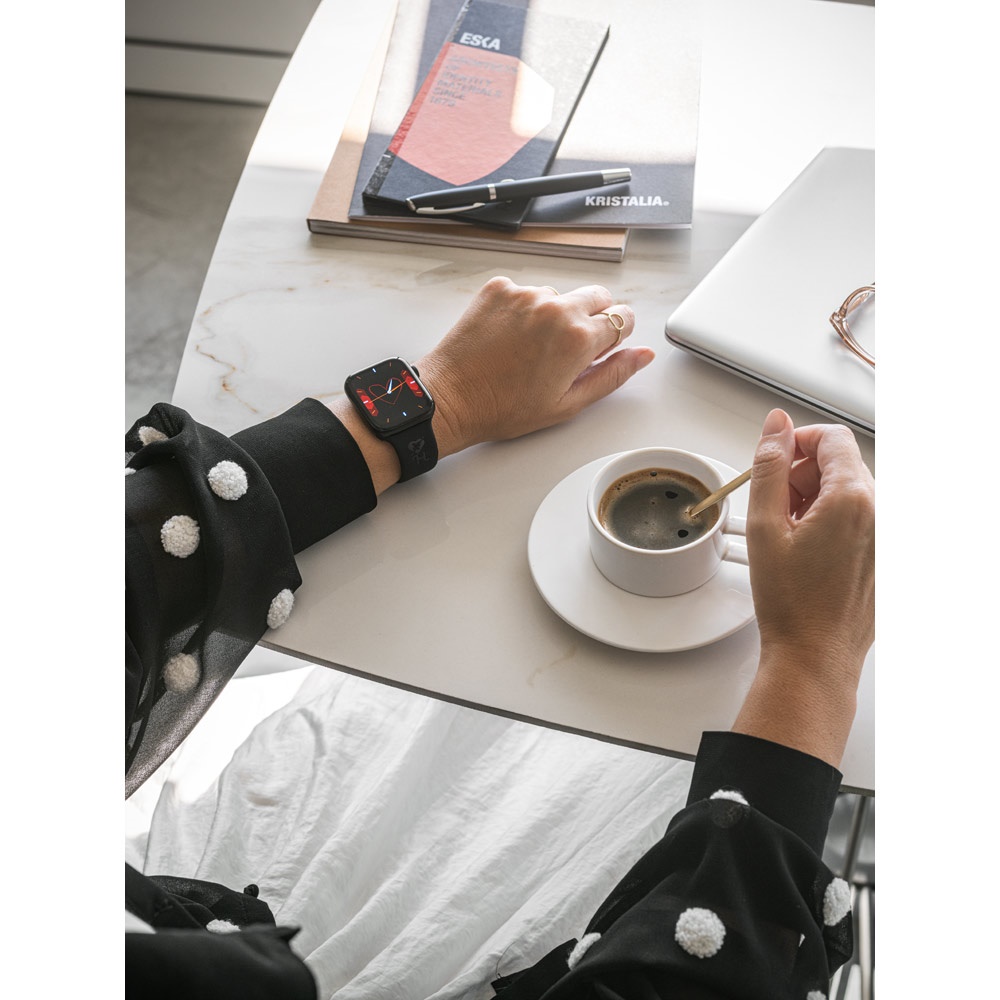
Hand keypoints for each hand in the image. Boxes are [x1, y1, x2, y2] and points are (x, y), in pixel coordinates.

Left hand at [416, 277, 653, 455]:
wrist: (451, 397)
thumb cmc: (504, 408)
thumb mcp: (568, 403)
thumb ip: (612, 375)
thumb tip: (642, 354)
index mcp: (579, 337)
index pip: (623, 316)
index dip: (616, 334)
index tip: (602, 347)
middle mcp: (556, 307)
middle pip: (598, 296)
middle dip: (594, 317)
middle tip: (570, 348)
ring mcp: (525, 294)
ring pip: (560, 294)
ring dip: (555, 314)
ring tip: (530, 348)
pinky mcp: (499, 288)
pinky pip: (526, 291)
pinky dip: (524, 309)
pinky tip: (509, 336)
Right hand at [733, 408, 874, 765]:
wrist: (815, 655)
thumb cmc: (791, 602)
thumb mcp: (764, 526)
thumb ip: (769, 466)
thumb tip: (775, 425)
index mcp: (854, 498)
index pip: (831, 437)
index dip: (796, 443)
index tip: (774, 463)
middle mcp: (882, 513)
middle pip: (842, 463)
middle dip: (804, 474)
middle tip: (774, 508)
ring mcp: (888, 536)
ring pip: (850, 490)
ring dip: (817, 499)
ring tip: (789, 534)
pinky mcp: (886, 555)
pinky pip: (861, 518)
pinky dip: (833, 521)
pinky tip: (808, 551)